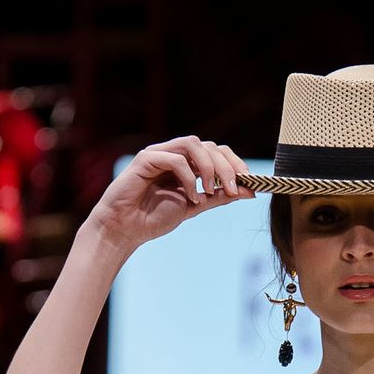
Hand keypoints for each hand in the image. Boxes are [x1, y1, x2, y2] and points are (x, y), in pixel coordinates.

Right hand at [85, 135, 251, 254]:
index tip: (249, 183)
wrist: (124, 230)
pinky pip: (175, 159)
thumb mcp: (194, 207)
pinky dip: (187, 178)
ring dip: (208, 167)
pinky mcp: (146, 159)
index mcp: (186, 163)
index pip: (216, 152)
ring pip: (193, 144)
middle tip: (233, 188)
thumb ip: (218, 197)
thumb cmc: (153, 218)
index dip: (234, 163)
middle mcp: (174, 154)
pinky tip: (190, 198)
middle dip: (226, 165)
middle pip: (209, 145)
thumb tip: (247, 191)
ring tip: (210, 191)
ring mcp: (159, 153)